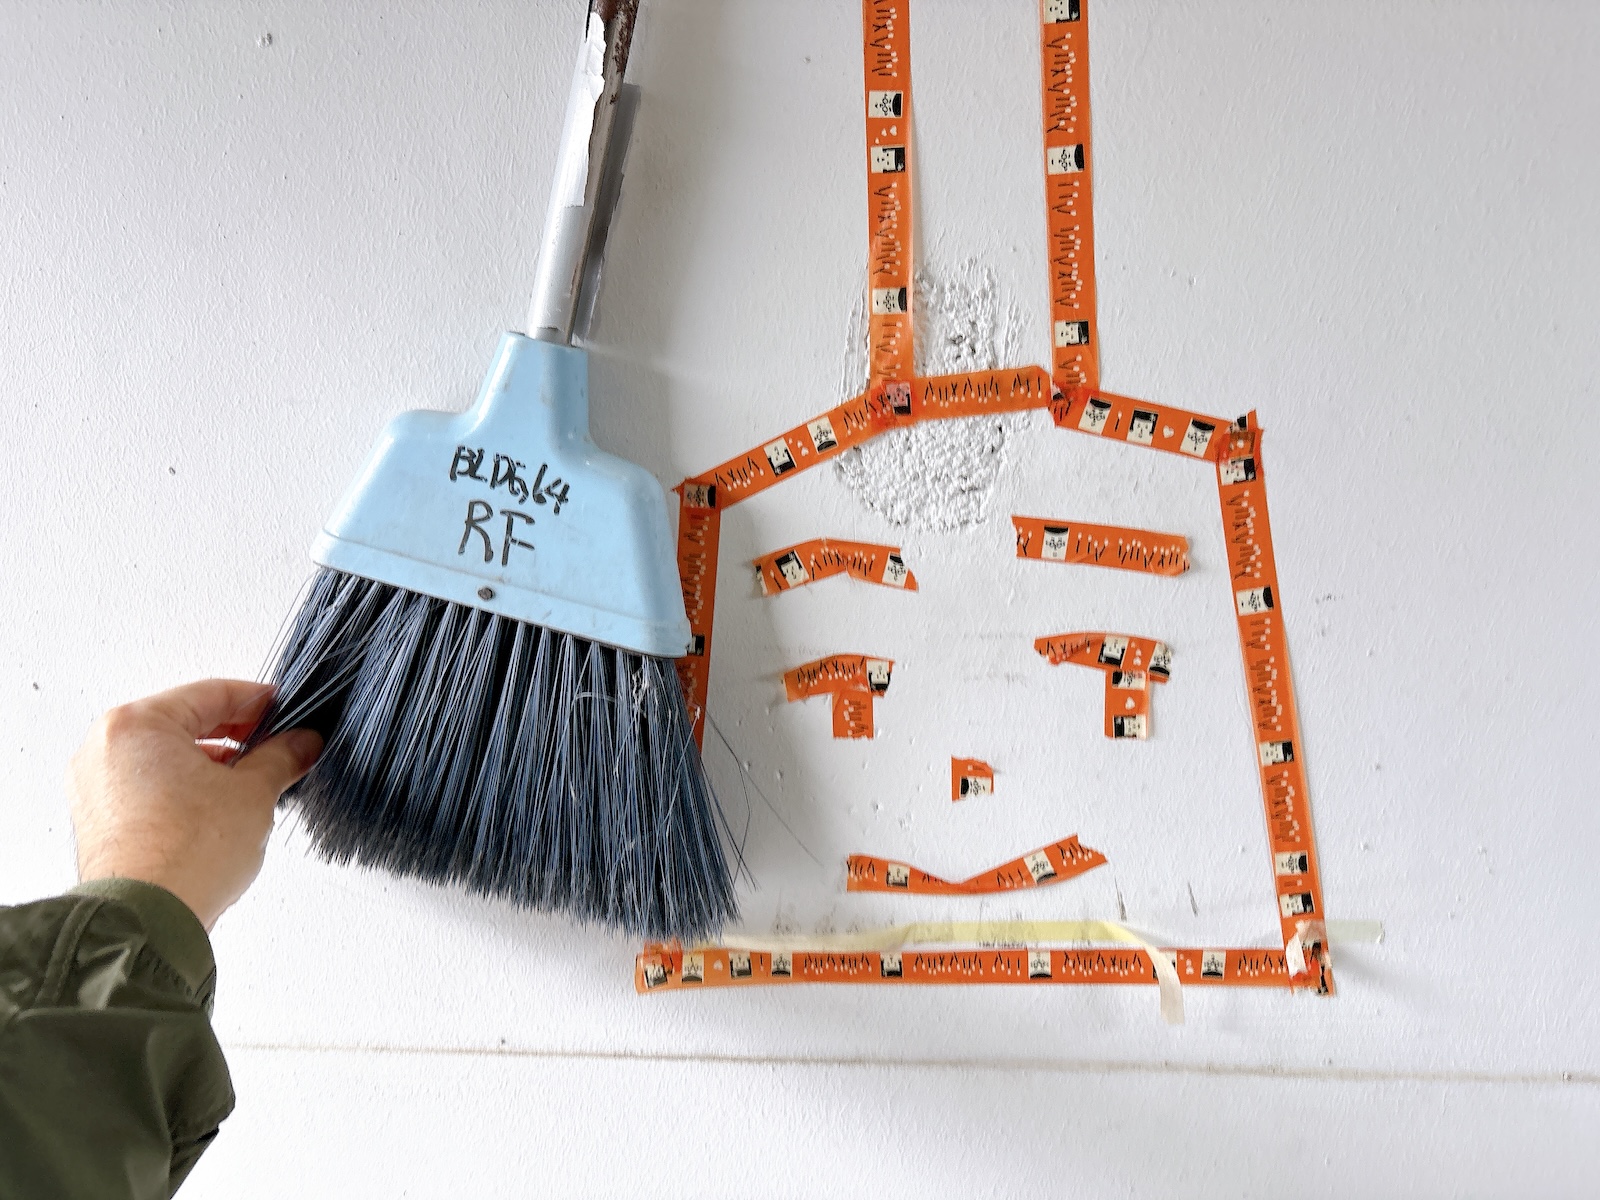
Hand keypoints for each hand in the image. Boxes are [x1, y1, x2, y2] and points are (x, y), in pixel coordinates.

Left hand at [68, 680, 323, 931]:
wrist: (148, 919)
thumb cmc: (184, 853)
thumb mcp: (254, 792)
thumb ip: (282, 756)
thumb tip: (301, 743)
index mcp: (137, 724)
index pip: (212, 693)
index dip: (260, 702)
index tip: (289, 714)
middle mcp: (105, 748)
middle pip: (185, 723)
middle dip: (237, 736)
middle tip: (279, 749)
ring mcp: (96, 786)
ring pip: (167, 758)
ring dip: (212, 764)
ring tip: (254, 784)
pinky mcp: (100, 821)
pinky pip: (150, 788)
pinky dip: (185, 790)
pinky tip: (220, 810)